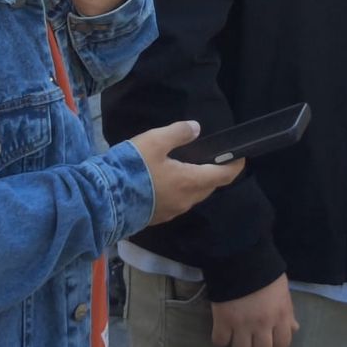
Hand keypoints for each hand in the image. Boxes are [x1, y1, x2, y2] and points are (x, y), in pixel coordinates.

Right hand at [128, 121, 243, 225]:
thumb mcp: (155, 141)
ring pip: (193, 196)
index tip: (240, 157)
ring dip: (196, 183)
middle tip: (212, 158)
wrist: (106, 200)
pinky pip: (178, 203)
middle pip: (209, 187)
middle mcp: (186, 200)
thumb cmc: (133, 168)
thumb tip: (196, 128)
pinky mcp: (158, 217)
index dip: (234, 166)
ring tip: (189, 167)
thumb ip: (178, 133)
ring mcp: (172, 211)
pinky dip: (181, 191)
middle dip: (215, 174)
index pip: (222, 176)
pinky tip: (168, 181)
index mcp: (190, 181)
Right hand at [210, 274, 297, 346]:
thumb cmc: (264, 270)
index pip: (282, 345)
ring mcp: (242, 324)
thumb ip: (288, 311)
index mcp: (280, 315)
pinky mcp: (223, 320)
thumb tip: (294, 328)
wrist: (240, 255)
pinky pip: (220, 341)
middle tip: (251, 344)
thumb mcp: (282, 290)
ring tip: (236, 338)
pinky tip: (222, 331)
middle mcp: (263, 324)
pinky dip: (220, 339)